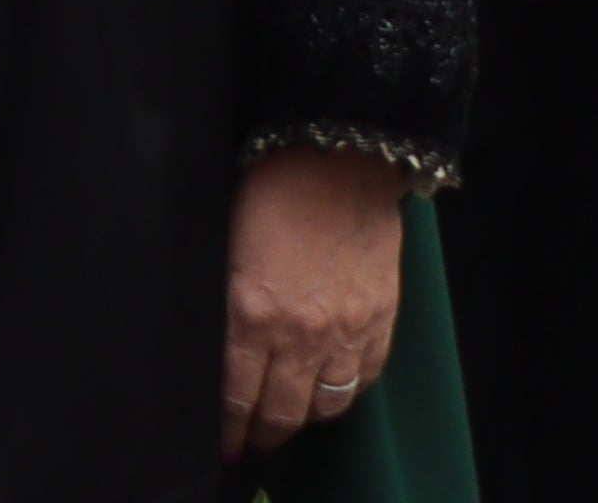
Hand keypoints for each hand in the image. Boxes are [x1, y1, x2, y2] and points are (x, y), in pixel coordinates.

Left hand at [217, 143, 407, 460]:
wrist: (341, 157)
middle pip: (279, 411)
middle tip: (251, 440)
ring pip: (325, 405)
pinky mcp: (380, 321)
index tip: (222, 438)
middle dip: (261, 433)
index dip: (226, 423)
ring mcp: (345, 332)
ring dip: (303, 417)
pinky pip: (363, 380)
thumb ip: (224, 300)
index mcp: (249, 313)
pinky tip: (331, 390)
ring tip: (289, 418)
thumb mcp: (225, 243)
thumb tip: (217, 340)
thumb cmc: (273, 187)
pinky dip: (346, 392)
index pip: (234, 393)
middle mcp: (298, 335)